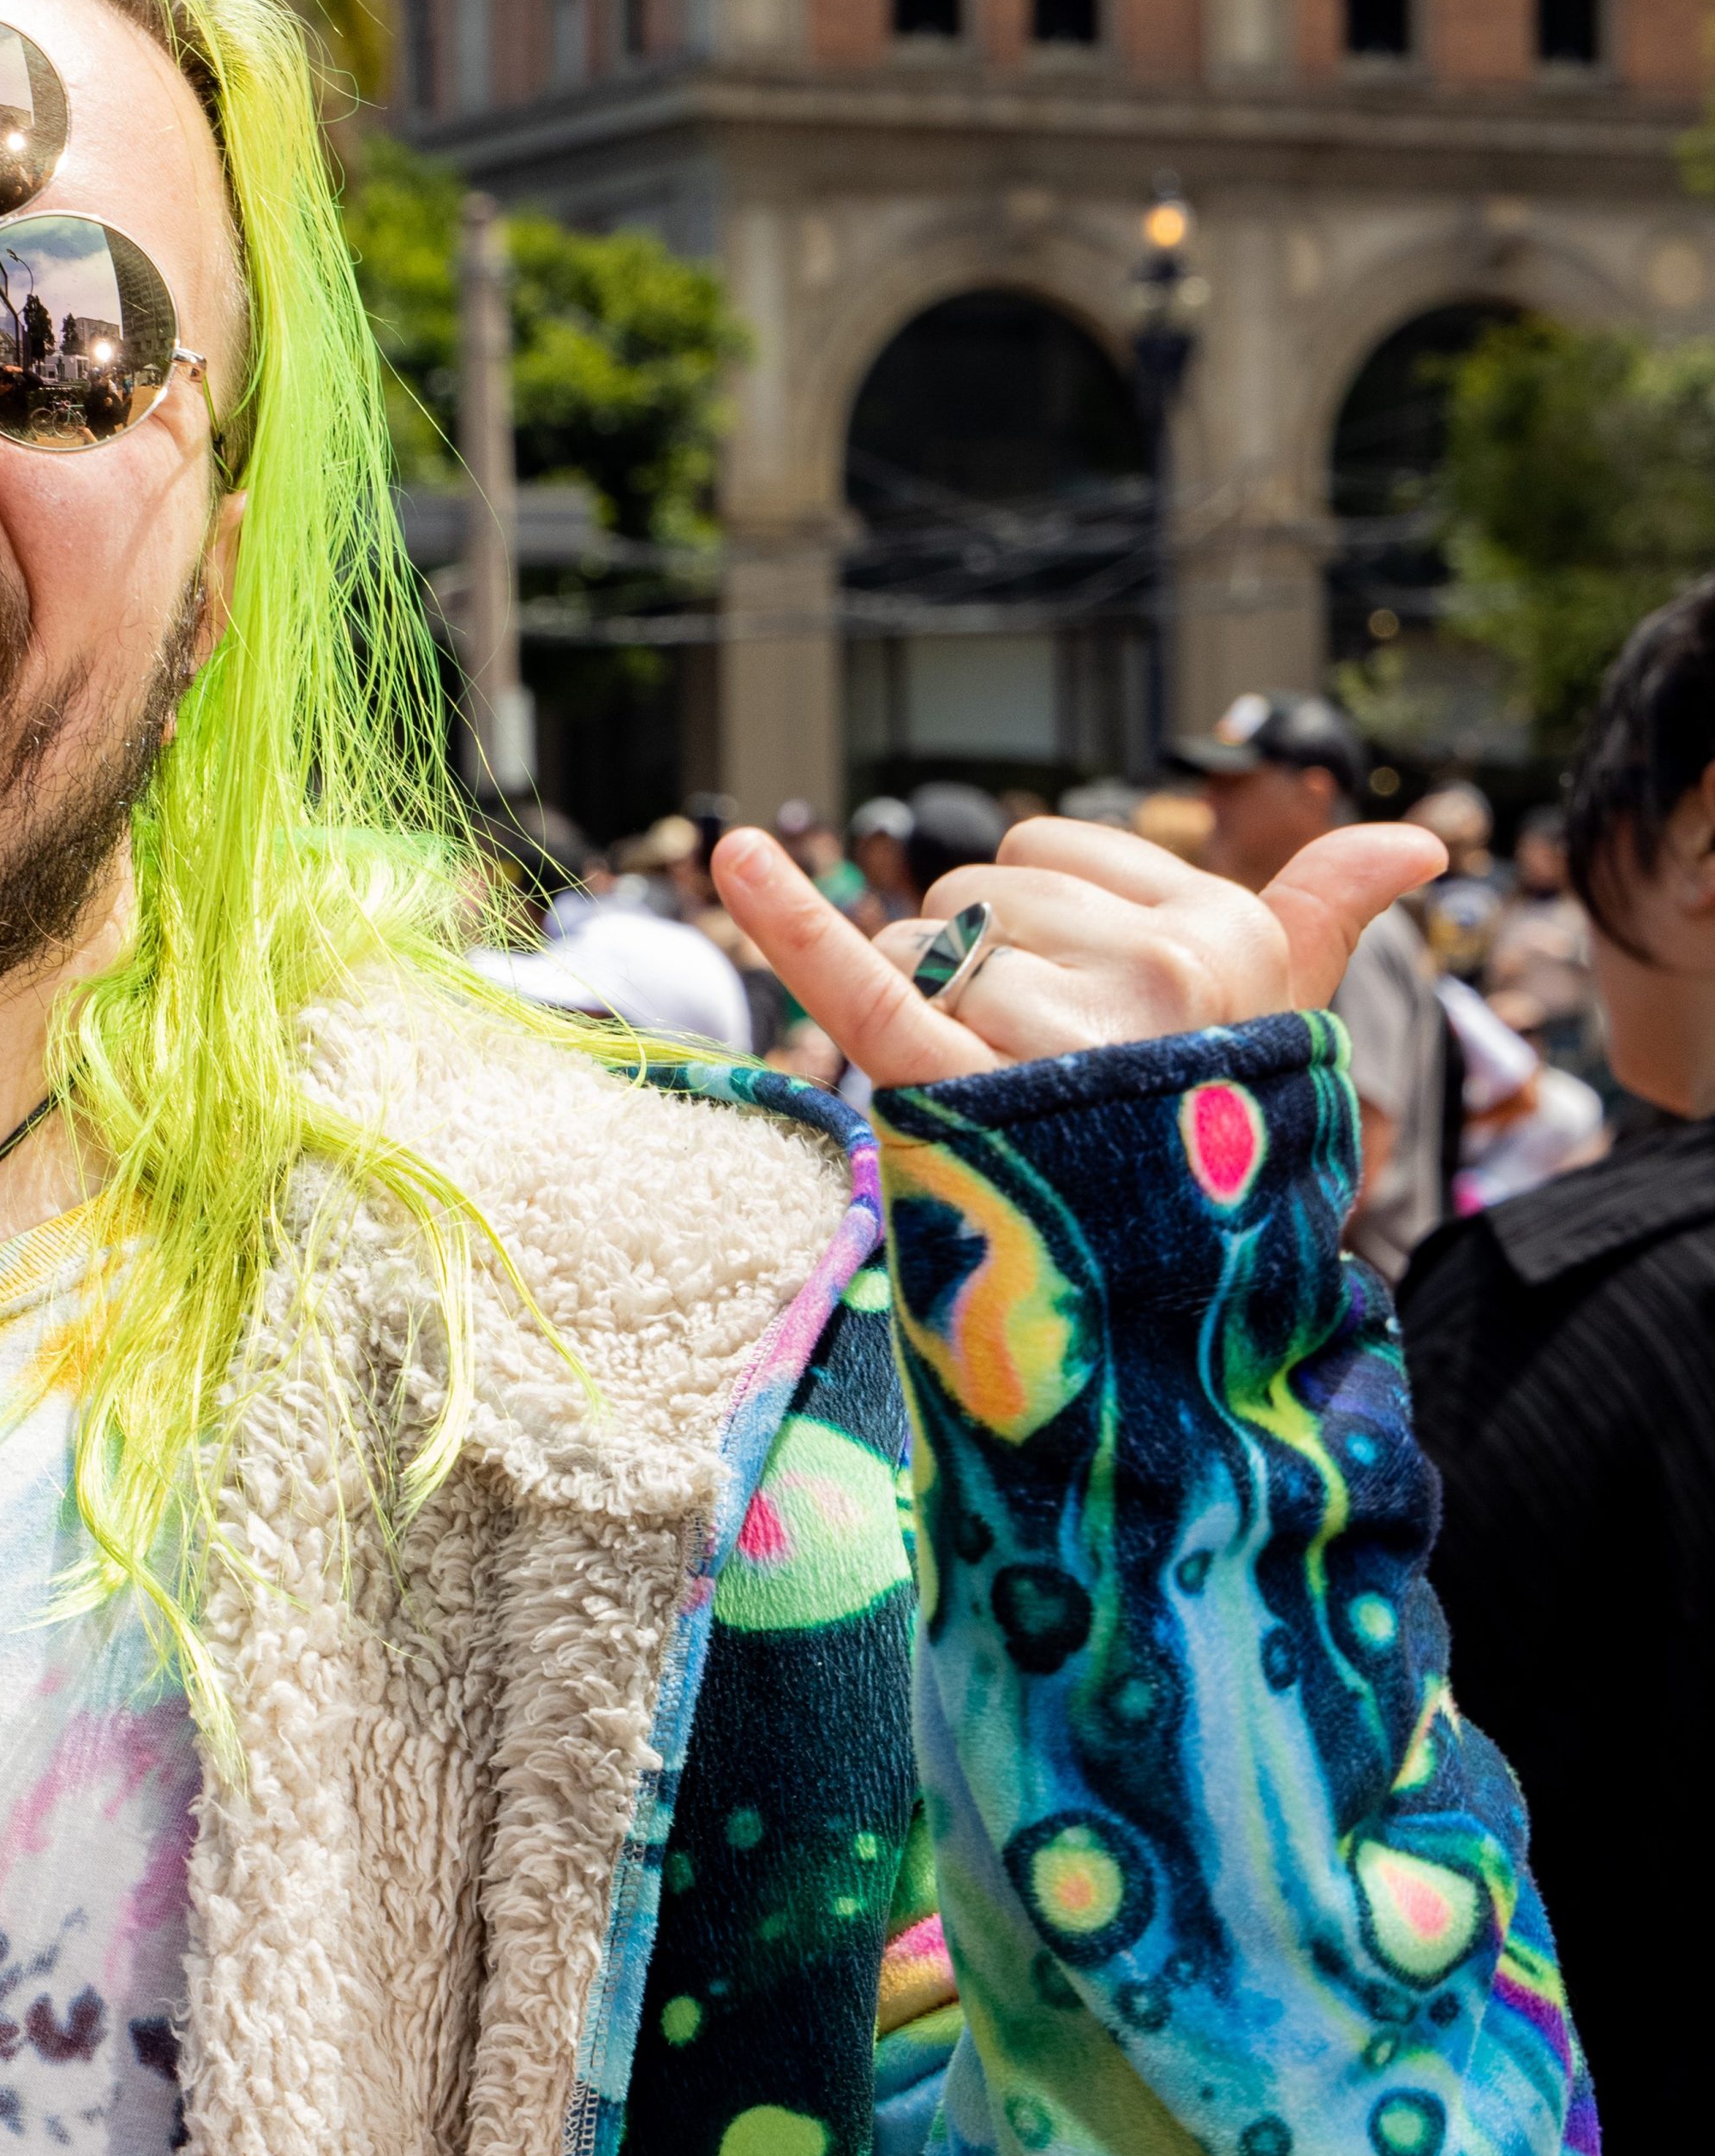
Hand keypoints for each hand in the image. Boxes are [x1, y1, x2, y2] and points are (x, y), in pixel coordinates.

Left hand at [711, 818, 1447, 1092]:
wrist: (1165, 1318)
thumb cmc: (1205, 1145)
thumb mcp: (1277, 1025)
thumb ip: (1324, 917)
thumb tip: (1422, 837)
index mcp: (1220, 935)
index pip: (1046, 851)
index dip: (1031, 921)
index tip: (1075, 1002)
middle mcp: (1154, 975)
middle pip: (974, 897)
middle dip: (969, 969)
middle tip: (1029, 1072)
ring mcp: (1061, 1037)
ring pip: (916, 949)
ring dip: (921, 1016)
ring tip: (994, 1104)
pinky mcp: (960, 1095)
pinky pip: (861, 984)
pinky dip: (784, 918)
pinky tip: (732, 857)